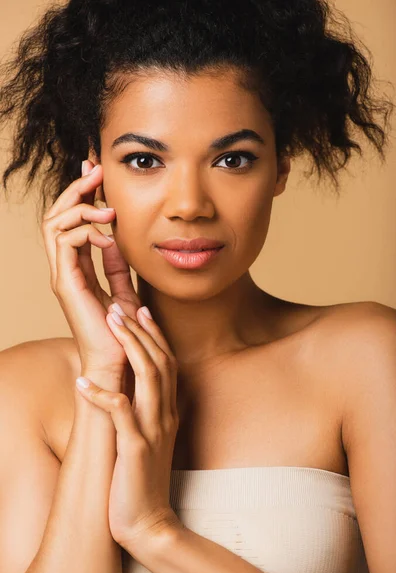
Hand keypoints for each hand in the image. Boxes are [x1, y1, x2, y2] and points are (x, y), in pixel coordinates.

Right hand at [41, 159, 141, 382]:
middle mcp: (64, 268)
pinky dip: (85, 233)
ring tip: (108, 208)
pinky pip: (65, 245)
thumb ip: (117, 264)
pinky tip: (108, 237)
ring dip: (80, 208)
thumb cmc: (121, 330)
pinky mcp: (66, 285)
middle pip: (55, 217)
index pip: (70, 222)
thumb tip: (117, 237)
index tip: (96, 173)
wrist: (120, 361)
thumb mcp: (123, 288)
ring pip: (54, 226)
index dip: (81, 195)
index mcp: (76, 267)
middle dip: (75, 190)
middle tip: (95, 171)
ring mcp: (62, 276)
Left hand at [75, 304, 181, 553]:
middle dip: (140, 332)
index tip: (141, 310)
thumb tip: (132, 389)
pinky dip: (102, 395)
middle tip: (121, 307)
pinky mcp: (135, 448)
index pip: (167, 362)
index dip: (154, 335)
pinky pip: (120, 413)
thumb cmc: (142, 479)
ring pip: (148, 377)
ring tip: (111, 327)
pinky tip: (83, 383)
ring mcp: (152, 430)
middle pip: (160, 361)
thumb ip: (147, 411)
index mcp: (168, 411)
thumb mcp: (149, 438)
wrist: (149, 523)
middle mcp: (165, 415)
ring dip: (129, 348)